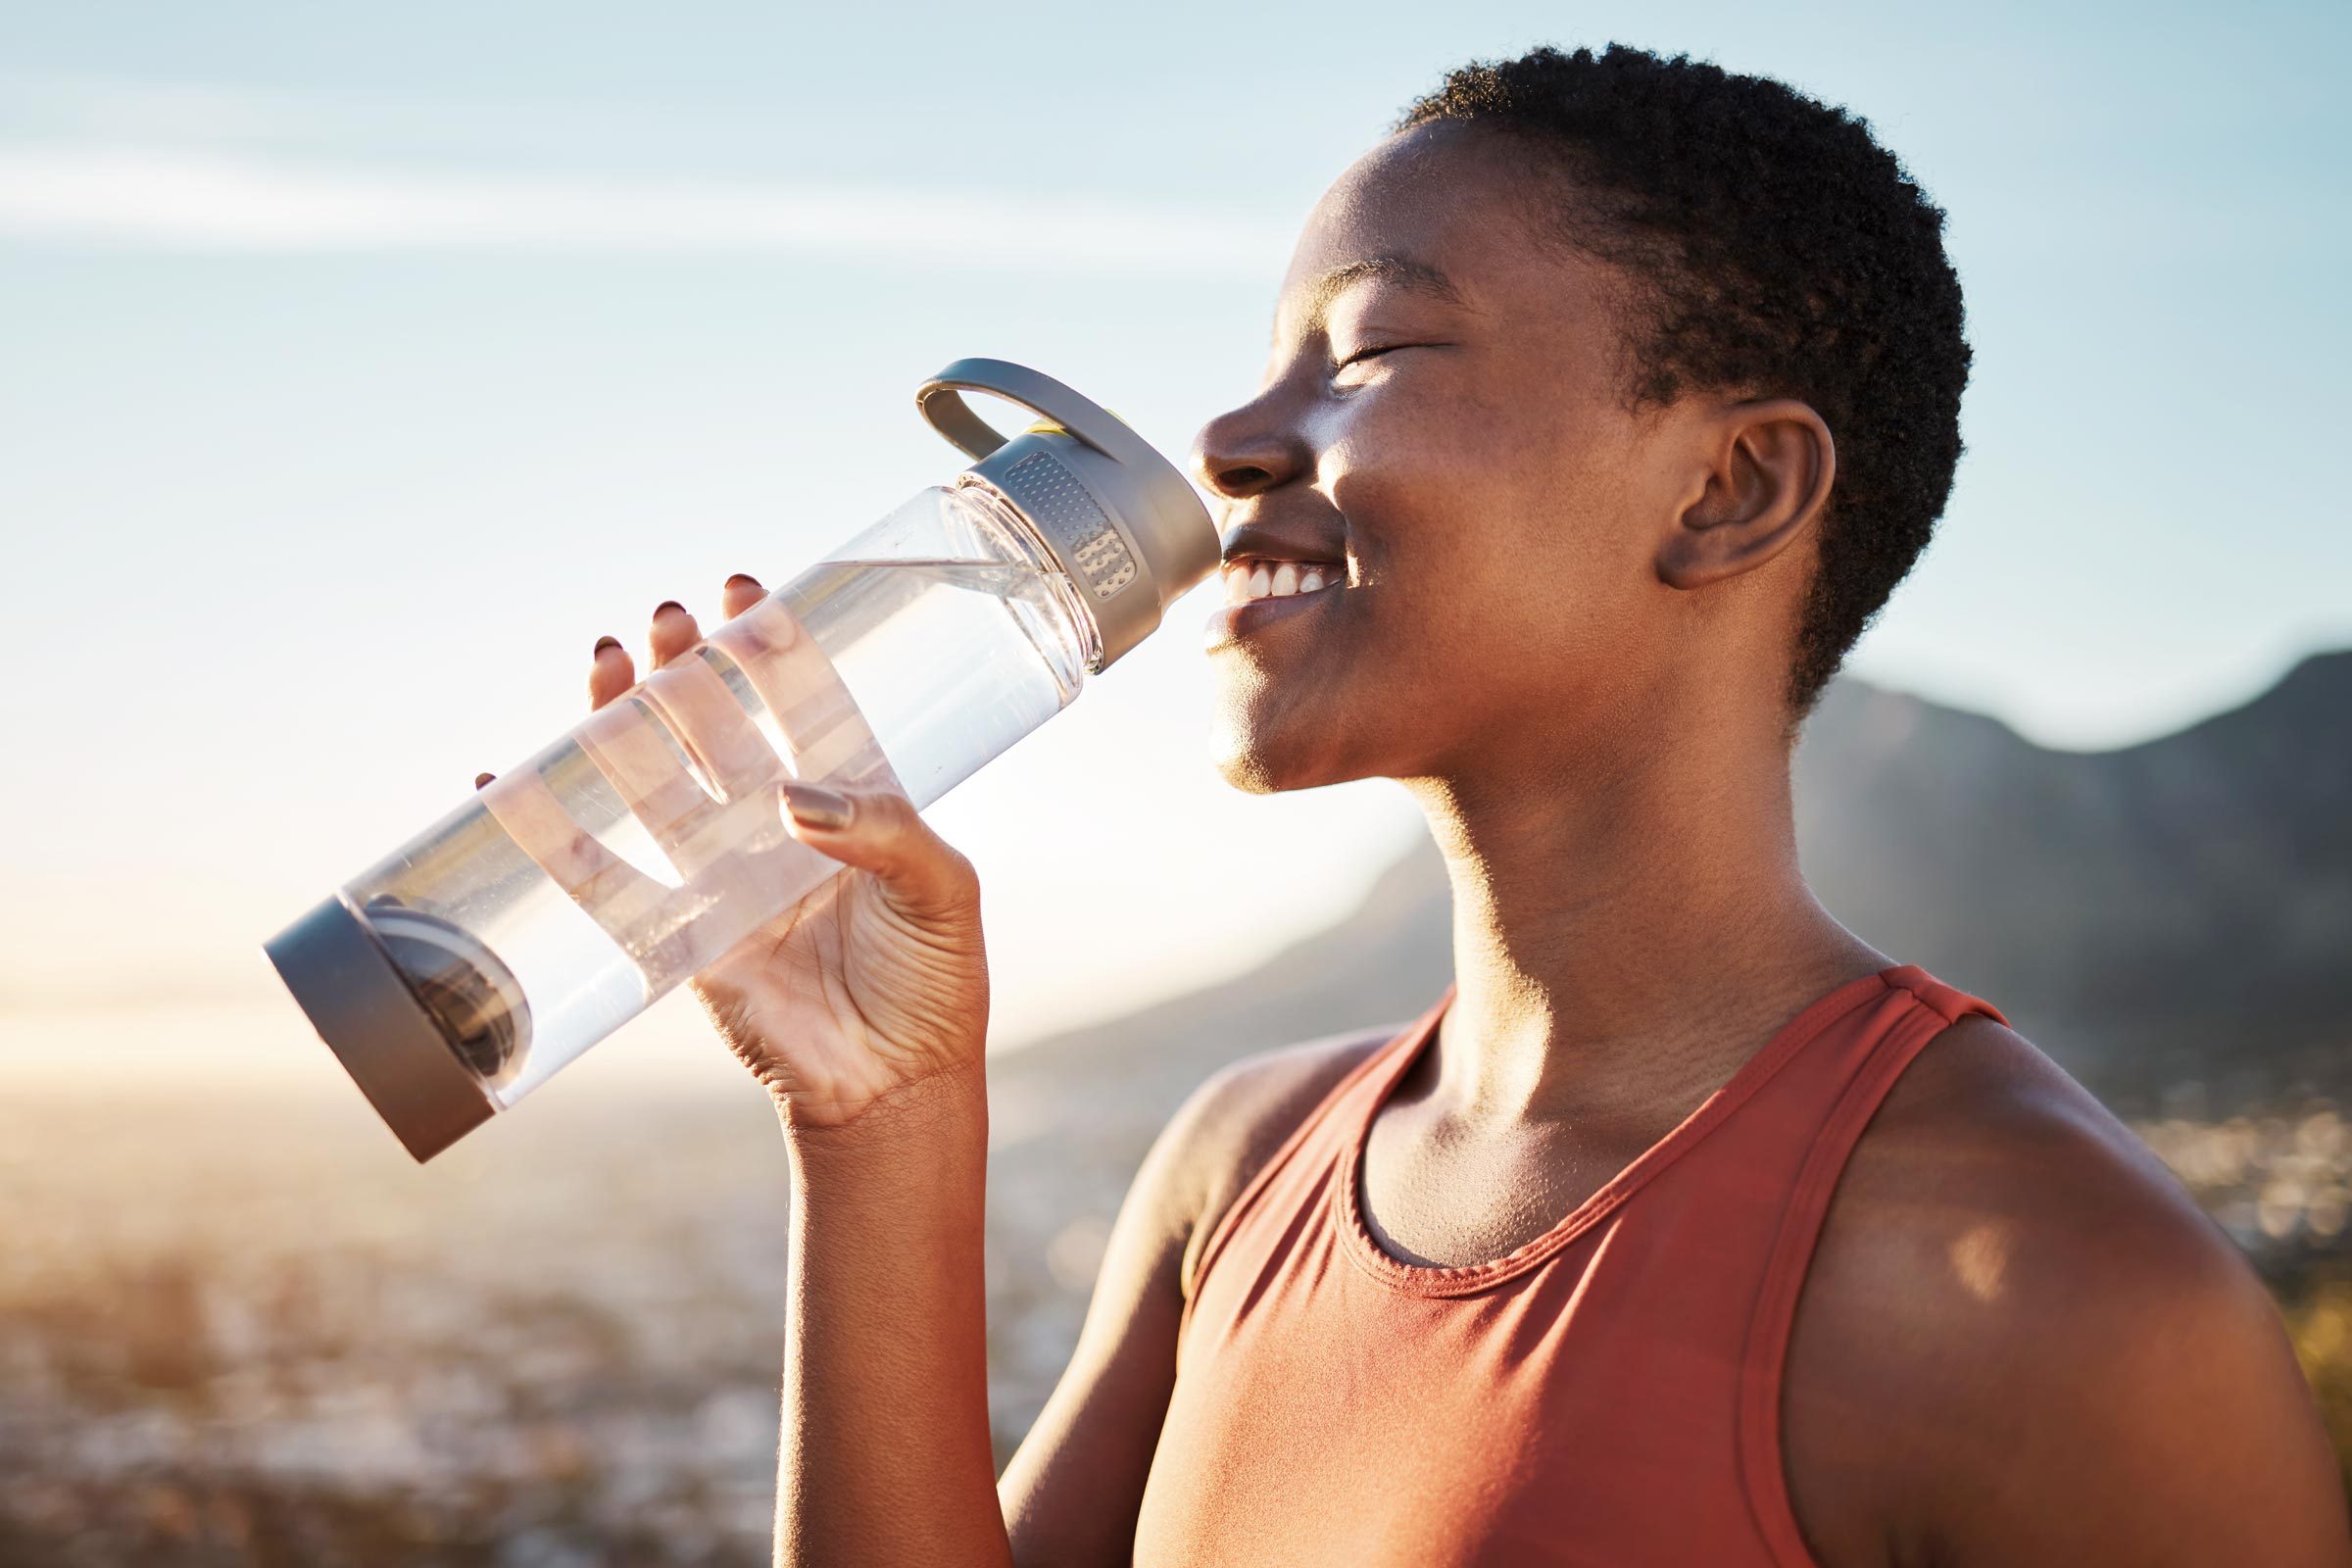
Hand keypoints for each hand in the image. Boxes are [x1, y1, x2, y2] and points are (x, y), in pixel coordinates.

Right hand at [481, 574, 991, 1131]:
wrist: (896, 1084)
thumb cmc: (937, 983)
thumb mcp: (944, 890)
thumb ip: (884, 833)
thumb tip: (792, 799)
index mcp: (852, 802)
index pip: (805, 706)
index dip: (773, 651)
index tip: (745, 596)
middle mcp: (780, 829)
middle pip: (719, 731)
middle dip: (689, 672)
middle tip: (667, 621)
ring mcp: (725, 877)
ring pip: (657, 785)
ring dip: (624, 724)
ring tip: (604, 659)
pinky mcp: (682, 937)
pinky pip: (605, 882)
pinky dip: (552, 836)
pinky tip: (508, 782)